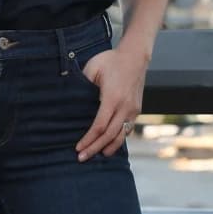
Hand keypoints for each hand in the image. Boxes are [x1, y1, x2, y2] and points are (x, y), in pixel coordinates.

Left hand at [74, 46, 145, 161]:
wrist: (135, 55)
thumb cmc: (111, 60)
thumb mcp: (93, 68)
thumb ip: (84, 85)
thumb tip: (74, 100)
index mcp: (112, 98)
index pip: (99, 126)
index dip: (88, 139)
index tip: (78, 148)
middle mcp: (125, 107)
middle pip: (109, 135)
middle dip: (94, 148)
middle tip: (82, 158)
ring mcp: (133, 109)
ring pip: (121, 135)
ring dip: (109, 147)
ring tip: (98, 155)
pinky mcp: (137, 108)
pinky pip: (128, 128)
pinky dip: (119, 138)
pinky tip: (111, 143)